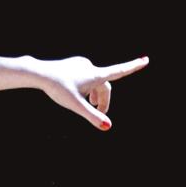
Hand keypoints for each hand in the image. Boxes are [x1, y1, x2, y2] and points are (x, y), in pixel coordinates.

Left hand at [29, 54, 147, 129]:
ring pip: (94, 81)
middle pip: (104, 86)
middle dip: (104, 100)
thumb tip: (108, 127)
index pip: (119, 72)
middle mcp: (91, 67)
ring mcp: (82, 64)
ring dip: (95, 93)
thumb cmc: (58, 89)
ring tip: (90, 104)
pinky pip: (85, 76)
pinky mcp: (74, 64)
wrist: (40, 73)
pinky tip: (77, 91)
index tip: (145, 60)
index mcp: (96, 76)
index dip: (132, 67)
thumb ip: (92, 116)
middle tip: (100, 114)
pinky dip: (86, 87)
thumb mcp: (75, 105)